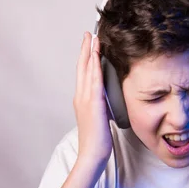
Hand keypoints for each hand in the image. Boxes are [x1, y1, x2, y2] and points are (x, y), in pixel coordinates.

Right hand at [73, 32, 112, 167]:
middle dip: (86, 49)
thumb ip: (101, 106)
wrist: (92, 154)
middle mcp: (81, 97)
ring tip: (93, 38)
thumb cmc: (97, 140)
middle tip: (89, 33)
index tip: (89, 44)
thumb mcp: (100, 118)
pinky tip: (97, 56)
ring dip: (90, 52)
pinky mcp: (93, 104)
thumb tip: (107, 100)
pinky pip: (94, 81)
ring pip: (87, 70)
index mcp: (82, 100)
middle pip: (82, 67)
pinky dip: (95, 67)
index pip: (84, 74)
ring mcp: (85, 99)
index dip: (86, 57)